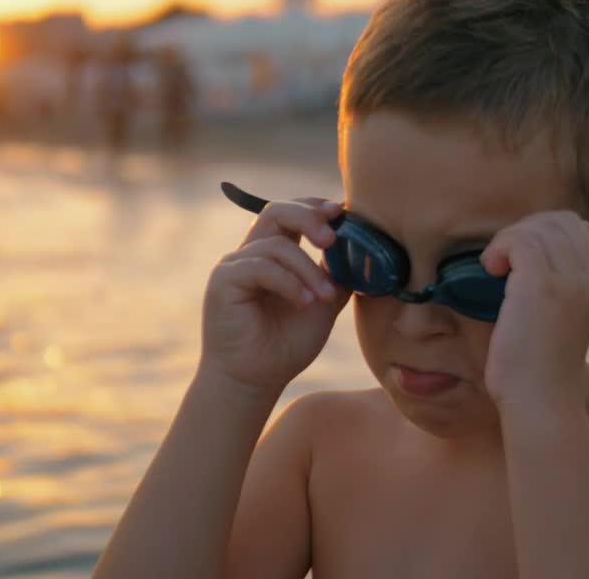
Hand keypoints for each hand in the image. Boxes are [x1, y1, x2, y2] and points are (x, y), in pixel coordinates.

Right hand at [201, 198, 350, 396]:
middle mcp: (252, 254)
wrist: (256, 381)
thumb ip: (338, 276)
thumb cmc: (286, 345)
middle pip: (276, 211)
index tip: (342, 212)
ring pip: (276, 245)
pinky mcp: (224, 281)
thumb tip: (364, 252)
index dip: (316, 207)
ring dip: (307, 269)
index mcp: (275, 255)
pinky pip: (260, 266)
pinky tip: (304, 302)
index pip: (292, 213)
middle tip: (332, 238)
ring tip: (324, 297)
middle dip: (309, 217)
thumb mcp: (324, 305)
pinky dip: (288, 282)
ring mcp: (235, 265)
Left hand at [480, 211, 588, 408]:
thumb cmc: (537, 371)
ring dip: (509, 239)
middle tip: (504, 260)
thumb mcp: (555, 325)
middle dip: (526, 229)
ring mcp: (567, 280)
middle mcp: (586, 278)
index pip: (578, 229)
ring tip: (495, 268)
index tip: (518, 258)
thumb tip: (520, 270)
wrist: (540, 402)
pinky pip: (520, 240)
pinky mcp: (541, 286)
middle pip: (561, 220)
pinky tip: (490, 270)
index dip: (544, 232)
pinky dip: (499, 248)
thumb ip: (551, 294)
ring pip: (539, 226)